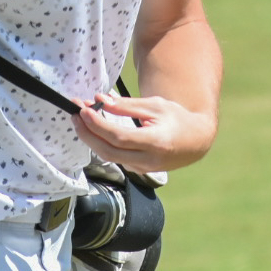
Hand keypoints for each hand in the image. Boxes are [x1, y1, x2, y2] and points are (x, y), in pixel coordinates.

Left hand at [73, 91, 215, 173]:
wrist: (195, 142)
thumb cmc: (177, 119)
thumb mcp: (156, 106)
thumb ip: (128, 105)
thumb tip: (101, 100)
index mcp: (155, 142)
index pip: (119, 137)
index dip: (98, 124)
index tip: (84, 109)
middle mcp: (148, 159)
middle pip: (108, 151)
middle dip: (87, 133)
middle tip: (74, 114)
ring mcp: (143, 168)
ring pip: (109, 156)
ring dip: (91, 138)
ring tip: (80, 119)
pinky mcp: (138, 170)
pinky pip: (115, 157)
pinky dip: (102, 143)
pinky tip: (95, 130)